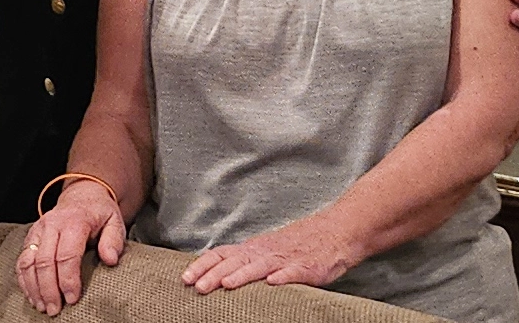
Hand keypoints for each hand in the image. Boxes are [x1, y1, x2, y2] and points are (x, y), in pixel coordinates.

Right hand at [15, 180, 125, 316]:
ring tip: (43, 307)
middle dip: (49, 289)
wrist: (81, 195)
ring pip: (29, 261)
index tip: (72, 298)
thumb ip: (113, 240)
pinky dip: (24, 280)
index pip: (67, 254)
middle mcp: (52, 224)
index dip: (68, 279)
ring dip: (34, 287)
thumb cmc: (99, 213)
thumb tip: (110, 259)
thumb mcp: (114, 221)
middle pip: (45, 261)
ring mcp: (38, 229)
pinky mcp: (31, 236)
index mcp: (75, 221)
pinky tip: (32, 296)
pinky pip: (22, 260)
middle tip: (55, 310)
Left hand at [181, 214, 356, 293]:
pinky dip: (282, 277)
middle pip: (235, 262)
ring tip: (226, 284)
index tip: (184, 278)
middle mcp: (264, 252)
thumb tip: (217, 274)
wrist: (334, 232)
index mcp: (253, 249)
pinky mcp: (307, 268)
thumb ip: (246, 262)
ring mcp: (285, 259)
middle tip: (197, 287)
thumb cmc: (298, 245)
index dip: (202, 266)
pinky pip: (293, 273)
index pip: (221, 254)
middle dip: (214, 274)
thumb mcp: (267, 251)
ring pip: (259, 266)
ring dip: (242, 276)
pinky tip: (272, 283)